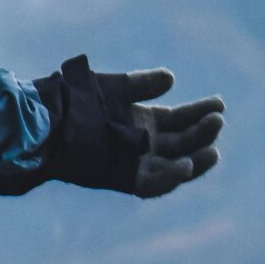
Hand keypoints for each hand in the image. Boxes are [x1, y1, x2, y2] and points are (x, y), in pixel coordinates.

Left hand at [37, 56, 224, 197]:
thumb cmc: (74, 100)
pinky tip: (184, 165)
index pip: (179, 120)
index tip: (219, 103)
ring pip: (174, 165)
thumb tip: (171, 78)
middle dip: (202, 132)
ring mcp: (133, 162)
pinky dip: (169, 177)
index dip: (200, 112)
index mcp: (141, 121)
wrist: (45, 120)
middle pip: (182, 142)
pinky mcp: (121, 178)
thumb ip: (140, 84)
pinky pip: (151, 184)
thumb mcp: (112, 88)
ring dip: (195, 159)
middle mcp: (141, 143)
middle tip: (217, 120)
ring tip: (212, 150)